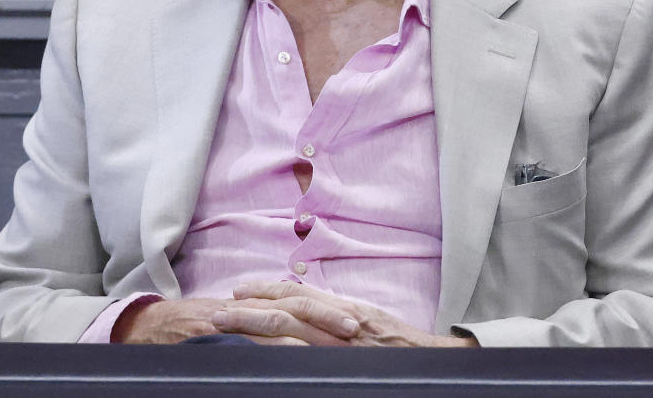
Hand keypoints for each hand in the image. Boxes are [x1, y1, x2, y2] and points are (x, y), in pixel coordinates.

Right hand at [115, 296, 358, 345]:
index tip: (354, 319)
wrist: (153, 327)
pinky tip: (291, 358)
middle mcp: (249, 306)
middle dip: (326, 318)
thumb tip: (295, 334)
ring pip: (277, 325)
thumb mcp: (232, 318)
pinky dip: (271, 350)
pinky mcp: (218, 337)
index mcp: (256, 302)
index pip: (298, 301)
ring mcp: (233, 322)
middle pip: (295, 307)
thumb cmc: (194, 326)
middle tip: (356, 330)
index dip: (326, 309)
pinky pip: (248, 343)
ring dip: (308, 334)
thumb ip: (261, 322)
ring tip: (334, 345)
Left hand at [212, 281, 477, 347]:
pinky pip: (303, 356)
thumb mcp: (369, 323)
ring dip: (253, 325)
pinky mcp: (343, 362)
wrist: (434, 363)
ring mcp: (340, 344)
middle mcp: (340, 321)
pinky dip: (279, 351)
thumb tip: (312, 315)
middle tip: (218, 308)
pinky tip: (256, 354)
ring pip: (289, 328)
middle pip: (287, 308)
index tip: (240, 290)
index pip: (298, 294)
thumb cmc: (403, 346)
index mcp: (345, 309)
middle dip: (250, 307)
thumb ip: (339, 317)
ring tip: (224, 325)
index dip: (267, 290)